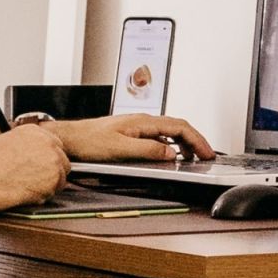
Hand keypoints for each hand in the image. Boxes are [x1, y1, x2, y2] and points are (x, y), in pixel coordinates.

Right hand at [0, 125, 69, 215]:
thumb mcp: (6, 144)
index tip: (39, 167)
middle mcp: (47, 142)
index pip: (54, 145)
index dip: (46, 159)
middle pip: (61, 160)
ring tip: (25, 187)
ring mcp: (53, 160)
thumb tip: (33, 158)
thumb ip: (25, 147)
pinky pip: (54, 191)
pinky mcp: (54, 178)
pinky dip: (43, 196)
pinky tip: (25, 193)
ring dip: (47, 185)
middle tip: (34, 181)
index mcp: (34, 131)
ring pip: (60, 177)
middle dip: (51, 173)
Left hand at [45, 114, 214, 161]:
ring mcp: (137, 126)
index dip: (197, 140)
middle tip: (207, 156)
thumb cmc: (89, 142)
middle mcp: (142, 120)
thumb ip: (148, 150)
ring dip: (185, 143)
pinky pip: (159, 135)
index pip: (179, 127)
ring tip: (193, 157)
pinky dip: (172, 144)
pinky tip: (170, 154)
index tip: (207, 153)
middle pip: (178, 127)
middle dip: (196, 141)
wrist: (70, 138)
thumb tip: (170, 154)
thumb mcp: (120, 149)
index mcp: (143, 121)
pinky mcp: (132, 132)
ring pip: (169, 131)